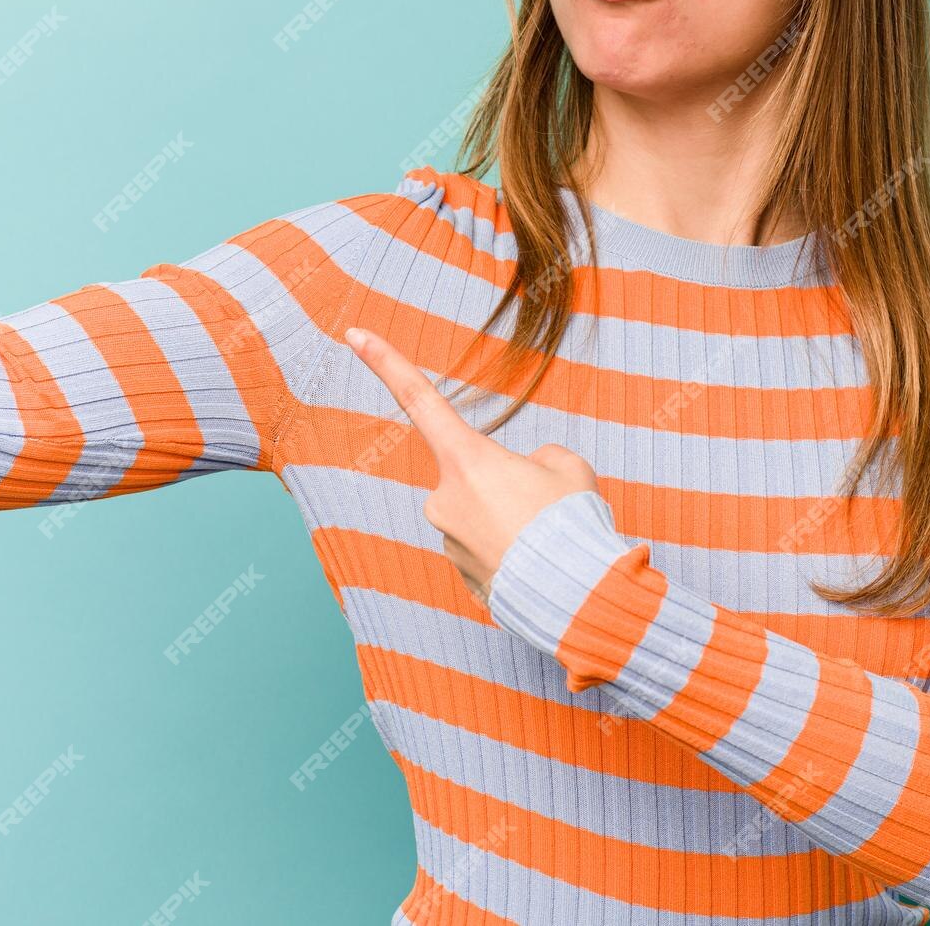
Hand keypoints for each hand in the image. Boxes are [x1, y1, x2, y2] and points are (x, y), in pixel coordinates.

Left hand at [343, 325, 599, 604]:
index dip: (385, 362)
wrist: (576, 594)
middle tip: (547, 506)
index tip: (353, 335)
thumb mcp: (568, 466)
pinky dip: (512, 550)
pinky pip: (487, 549)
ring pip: (483, 515)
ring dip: (511, 521)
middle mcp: (444, 498)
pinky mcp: (463, 576)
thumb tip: (526, 475)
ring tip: (547, 539)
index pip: (419, 398)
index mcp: (467, 460)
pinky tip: (537, 562)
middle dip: (507, 484)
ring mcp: (449, 540)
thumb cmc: (569, 521)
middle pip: (474, 474)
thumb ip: (540, 458)